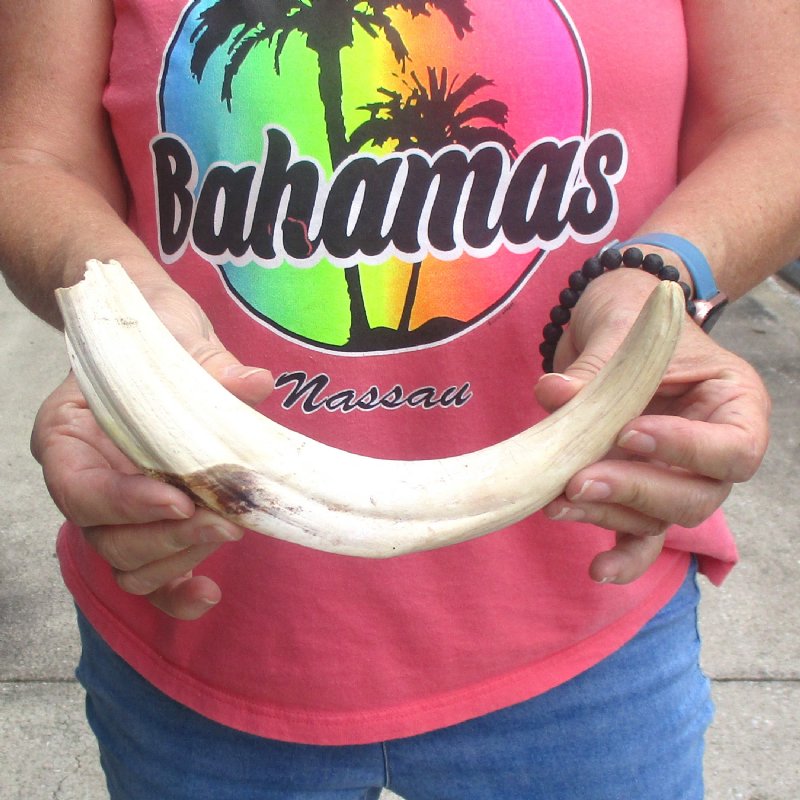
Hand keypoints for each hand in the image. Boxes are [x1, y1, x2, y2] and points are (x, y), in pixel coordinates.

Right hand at [31, 276, 273, 618]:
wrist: (159, 340)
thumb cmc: (157, 340)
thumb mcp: (180, 341)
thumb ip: (210, 366)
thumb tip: (256, 384)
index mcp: (68, 433)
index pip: (79, 487)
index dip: (126, 502)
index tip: (180, 498)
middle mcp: (84, 479)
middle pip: (106, 538)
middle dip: (168, 536)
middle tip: (225, 521)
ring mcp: (113, 510)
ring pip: (128, 564)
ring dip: (180, 557)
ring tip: (228, 530)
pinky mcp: (147, 527)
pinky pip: (151, 578)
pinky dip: (176, 594)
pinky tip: (208, 594)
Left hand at [535, 268, 769, 584]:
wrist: (619, 322)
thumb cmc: (637, 316)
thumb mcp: (623, 329)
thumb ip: (596, 368)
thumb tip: (556, 395)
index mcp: (734, 405)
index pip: (732, 449)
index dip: (683, 451)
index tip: (628, 434)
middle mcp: (713, 451)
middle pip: (694, 498)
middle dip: (634, 492)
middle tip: (579, 480)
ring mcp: (677, 478)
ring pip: (658, 521)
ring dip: (607, 516)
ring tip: (557, 501)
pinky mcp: (640, 495)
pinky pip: (640, 537)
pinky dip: (622, 557)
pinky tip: (596, 570)